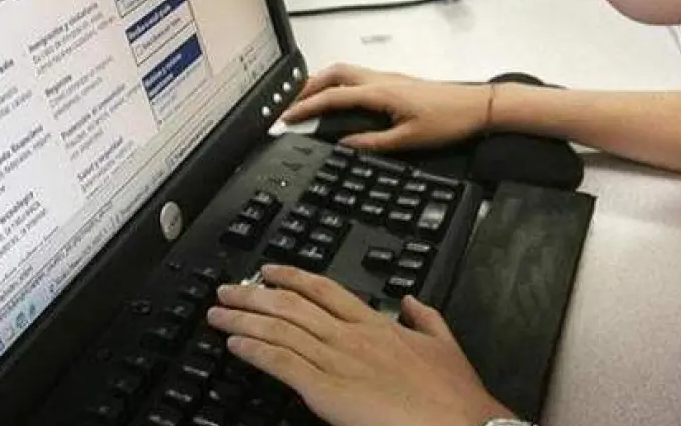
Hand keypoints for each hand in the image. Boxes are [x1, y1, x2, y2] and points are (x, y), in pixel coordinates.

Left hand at [207, 265, 514, 425]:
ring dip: (244, 320)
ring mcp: (336, 360)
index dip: (292, 277)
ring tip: (217, 314)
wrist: (463, 425)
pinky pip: (281, 363)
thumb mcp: (444, 344)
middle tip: (226, 290)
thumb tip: (410, 300)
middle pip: (291, 306)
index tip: (268, 270)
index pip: (325, 290)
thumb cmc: (455, 395)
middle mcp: (350, 336)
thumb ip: (424, 318)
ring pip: (280, 330)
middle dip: (254, 296)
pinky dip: (255, 351)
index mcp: (375, 324)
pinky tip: (235, 345)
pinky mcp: (326, 390)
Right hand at [282, 64, 493, 151]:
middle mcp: (381, 79)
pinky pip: (357, 76)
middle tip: (291, 104)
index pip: (333, 97)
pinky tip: (338, 97)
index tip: (288, 117)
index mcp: (380, 93)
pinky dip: (338, 83)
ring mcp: (387, 77)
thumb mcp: (408, 140)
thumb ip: (371, 143)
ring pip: (345, 71)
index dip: (307, 107)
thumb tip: (344, 144)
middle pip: (333, 74)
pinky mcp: (395, 81)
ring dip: (322, 82)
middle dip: (308, 87)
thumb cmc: (449, 121)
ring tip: (308, 99)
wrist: (477, 107)